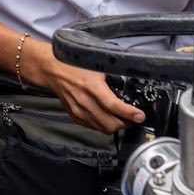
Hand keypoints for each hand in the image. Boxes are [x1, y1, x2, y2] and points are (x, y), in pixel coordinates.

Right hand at [21, 40, 144, 132]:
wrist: (53, 70)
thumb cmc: (74, 65)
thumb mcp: (97, 67)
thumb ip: (111, 79)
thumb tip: (127, 89)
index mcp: (92, 87)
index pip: (114, 106)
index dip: (130, 114)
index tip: (140, 116)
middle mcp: (85, 102)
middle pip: (111, 124)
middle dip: (126, 122)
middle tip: (132, 116)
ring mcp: (79, 111)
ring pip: (103, 128)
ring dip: (115, 125)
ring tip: (120, 117)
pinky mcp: (75, 116)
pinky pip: (94, 127)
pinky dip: (103, 124)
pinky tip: (106, 116)